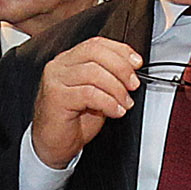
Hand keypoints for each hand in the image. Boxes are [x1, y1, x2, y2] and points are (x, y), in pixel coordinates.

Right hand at [31, 36, 142, 168]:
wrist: (54, 145)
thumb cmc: (73, 121)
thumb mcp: (97, 93)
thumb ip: (108, 78)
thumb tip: (131, 70)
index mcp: (68, 60)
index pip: (96, 44)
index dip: (120, 51)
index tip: (136, 63)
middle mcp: (59, 66)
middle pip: (95, 53)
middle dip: (121, 68)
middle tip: (133, 85)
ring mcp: (55, 80)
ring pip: (93, 72)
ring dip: (117, 88)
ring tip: (124, 103)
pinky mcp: (56, 97)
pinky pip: (89, 93)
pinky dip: (108, 102)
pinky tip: (115, 111)